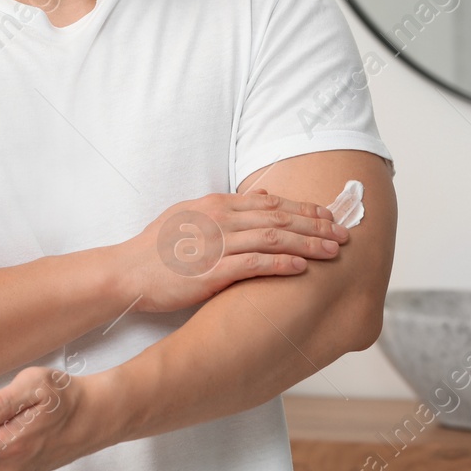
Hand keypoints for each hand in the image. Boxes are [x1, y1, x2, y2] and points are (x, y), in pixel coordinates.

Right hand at [114, 188, 347, 312]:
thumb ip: (224, 209)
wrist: (126, 272)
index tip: (328, 215)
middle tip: (344, 232)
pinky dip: (281, 265)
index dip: (303, 209)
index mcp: (215, 205)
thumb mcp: (189, 217)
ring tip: (334, 251)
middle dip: (316, 225)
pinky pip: (254, 265)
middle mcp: (219, 219)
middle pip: (279, 218)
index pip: (270, 203)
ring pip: (273, 239)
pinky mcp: (211, 271)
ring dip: (308, 244)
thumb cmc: (155, 249)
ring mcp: (215, 244)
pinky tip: (302, 269)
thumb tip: (261, 198)